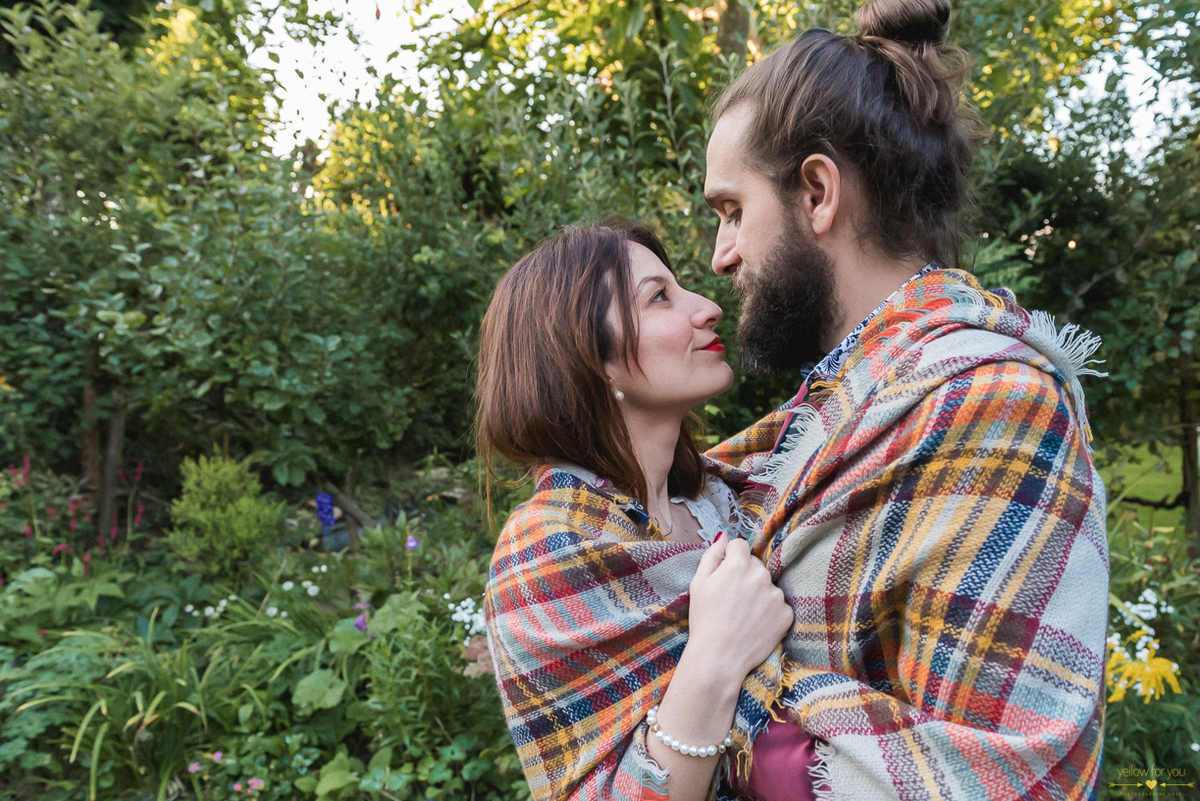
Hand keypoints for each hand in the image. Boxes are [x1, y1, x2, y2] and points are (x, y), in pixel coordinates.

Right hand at [686, 534, 792, 685]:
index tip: (725, 574)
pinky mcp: (786, 614)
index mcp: (739, 565)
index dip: (730, 558)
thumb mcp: (698, 583)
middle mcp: (761, 575)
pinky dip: (769, 612)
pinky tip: (755, 624)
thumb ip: (712, 555)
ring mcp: (776, 595)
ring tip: (743, 614)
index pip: (740, 545)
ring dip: (758, 593)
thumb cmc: (704, 620)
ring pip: (767, 585)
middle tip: (732, 598)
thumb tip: (723, 537)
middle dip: (745, 574)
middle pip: (755, 564)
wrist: (719, 658)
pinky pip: (778, 605)